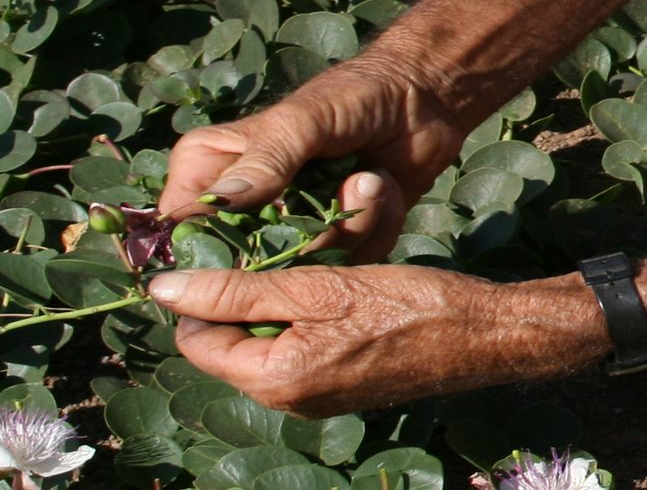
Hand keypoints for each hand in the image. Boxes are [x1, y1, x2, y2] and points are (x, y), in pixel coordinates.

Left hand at [149, 264, 609, 417]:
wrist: (482, 333)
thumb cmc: (408, 305)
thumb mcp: (319, 287)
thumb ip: (238, 291)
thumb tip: (163, 289)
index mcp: (276, 380)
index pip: (197, 339)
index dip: (199, 292)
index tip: (218, 247)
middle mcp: (288, 400)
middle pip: (226, 343)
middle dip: (235, 295)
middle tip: (263, 248)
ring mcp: (314, 396)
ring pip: (260, 343)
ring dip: (268, 301)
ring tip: (297, 261)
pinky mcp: (337, 385)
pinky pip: (293, 349)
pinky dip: (296, 316)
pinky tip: (321, 285)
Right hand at [158, 59, 467, 261]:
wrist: (418, 98)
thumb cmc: (350, 95)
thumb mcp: (301, 121)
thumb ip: (263, 162)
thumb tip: (219, 205)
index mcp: (210, 169)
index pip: (182, 227)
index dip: (211, 252)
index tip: (267, 238)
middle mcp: (243, 207)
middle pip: (248, 264)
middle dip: (307, 235)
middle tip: (346, 184)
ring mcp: (290, 229)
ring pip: (302, 269)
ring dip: (349, 226)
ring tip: (370, 176)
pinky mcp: (332, 243)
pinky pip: (344, 265)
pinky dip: (373, 229)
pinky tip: (382, 189)